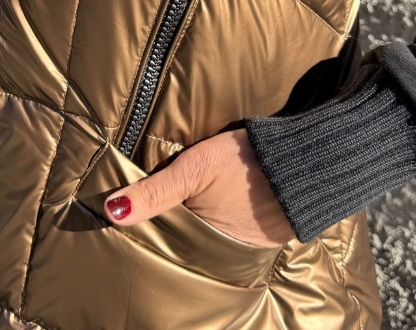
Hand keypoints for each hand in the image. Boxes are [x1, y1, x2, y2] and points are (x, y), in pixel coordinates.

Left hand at [103, 128, 301, 248]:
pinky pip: (220, 235)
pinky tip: (201, 209)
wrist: (303, 162)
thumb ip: (154, 191)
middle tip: (137, 209)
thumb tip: (112, 210)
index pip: (157, 239)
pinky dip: (208, 224)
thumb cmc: (246, 162)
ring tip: (166, 209)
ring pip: (197, 238)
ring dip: (184, 226)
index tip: (116, 216)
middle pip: (176, 241)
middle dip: (160, 228)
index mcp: (199, 241)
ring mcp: (238, 248)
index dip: (140, 226)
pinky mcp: (254, 239)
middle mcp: (217, 253)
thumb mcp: (194, 168)